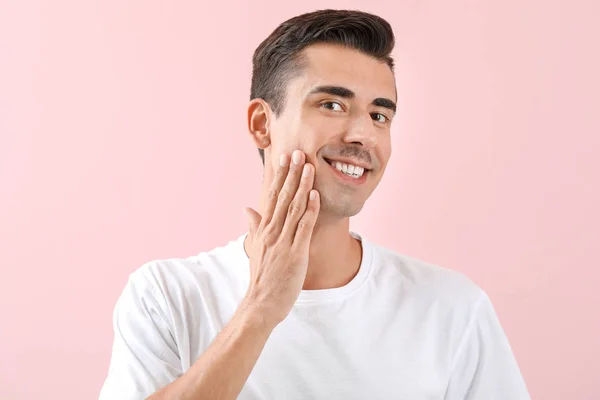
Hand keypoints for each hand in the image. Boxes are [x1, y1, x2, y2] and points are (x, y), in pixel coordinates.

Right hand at [243, 150, 319, 325]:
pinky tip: (315, 195)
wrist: (261, 303)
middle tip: (299, 153)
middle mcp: (272, 231)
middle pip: (283, 197)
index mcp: (264, 229)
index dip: (280, 176)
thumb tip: (247, 208)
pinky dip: (310, 210)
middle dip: (292, 174)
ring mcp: (283, 242)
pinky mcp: (295, 253)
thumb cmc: (261, 277)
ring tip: (309, 167)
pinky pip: (304, 227)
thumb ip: (254, 226)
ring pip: (294, 208)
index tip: (285, 159)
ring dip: (303, 186)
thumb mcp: (255, 247)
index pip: (272, 196)